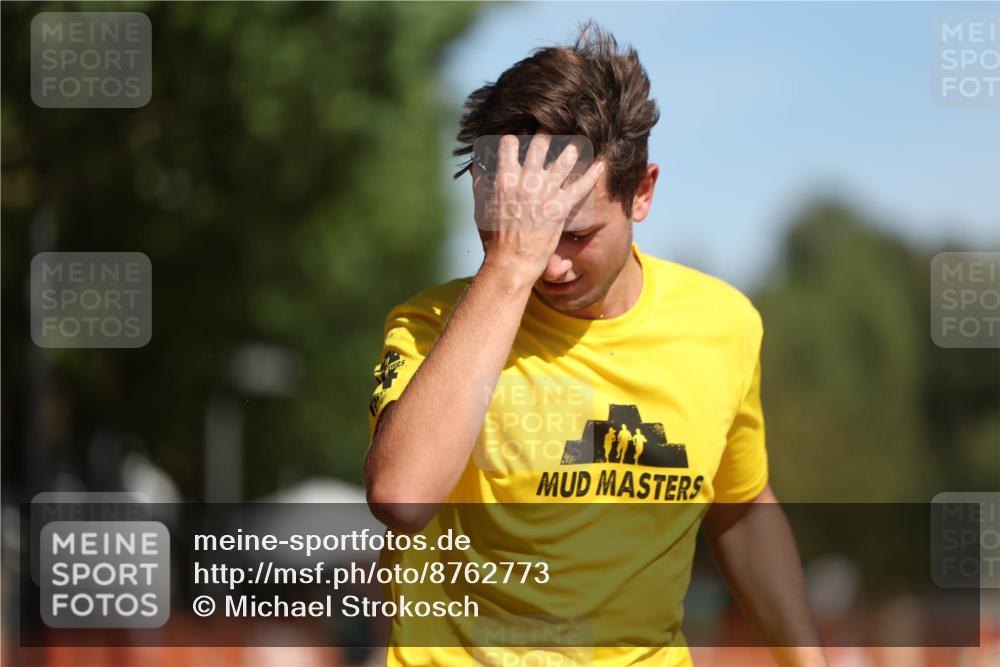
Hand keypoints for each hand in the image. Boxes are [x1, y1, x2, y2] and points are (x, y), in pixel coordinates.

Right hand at [473, 131, 604, 283]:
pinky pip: (581, 186)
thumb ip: (480, 183)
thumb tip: (477, 165)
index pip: (509, 143)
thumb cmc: (493, 239)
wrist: (510, 263)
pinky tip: (601, 164)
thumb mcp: (480, 208)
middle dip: (547, 129)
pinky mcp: (561, 207)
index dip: (515, 137)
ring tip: (579, 140)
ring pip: (564, 158)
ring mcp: (545, 193)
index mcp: (504, 178)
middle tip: (555, 123)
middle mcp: (526, 181)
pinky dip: (592, 174)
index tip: (521, 135)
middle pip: (540, 142)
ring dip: (573, 147)